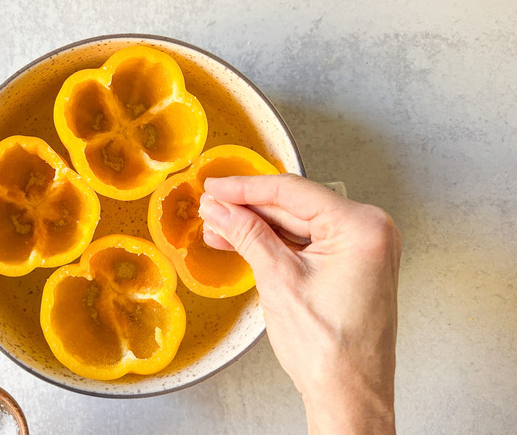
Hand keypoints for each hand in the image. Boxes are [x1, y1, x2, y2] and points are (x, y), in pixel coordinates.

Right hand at [198, 174, 400, 434]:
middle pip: (295, 207)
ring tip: (218, 227)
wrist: (348, 393)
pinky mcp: (349, 265)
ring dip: (256, 227)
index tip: (216, 186)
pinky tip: (243, 242)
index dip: (246, 188)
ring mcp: (360, 249)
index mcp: (361, 228)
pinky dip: (274, 244)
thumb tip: (221, 209)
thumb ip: (247, 235)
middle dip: (248, 209)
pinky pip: (306, 244)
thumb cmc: (330, 349)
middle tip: (211, 206)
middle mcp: (369, 232)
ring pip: (297, 225)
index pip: (293, 192)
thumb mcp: (278, 280)